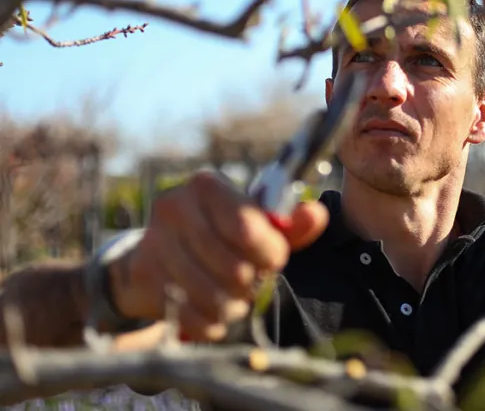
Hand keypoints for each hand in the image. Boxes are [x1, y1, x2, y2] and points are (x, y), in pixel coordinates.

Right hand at [107, 171, 328, 341]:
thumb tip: (317, 215)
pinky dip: (210, 323)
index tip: (274, 259)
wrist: (159, 249)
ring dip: (233, 305)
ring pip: (212, 297)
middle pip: (233, 268)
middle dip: (252, 283)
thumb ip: (289, 223)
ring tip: (235, 297)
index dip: (270, 254)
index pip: (247, 229)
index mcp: (207, 186)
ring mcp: (154, 242)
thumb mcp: (256, 222)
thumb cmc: (220, 231)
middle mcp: (175, 207)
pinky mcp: (143, 277)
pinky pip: (188, 316)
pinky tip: (215, 313)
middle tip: (251, 280)